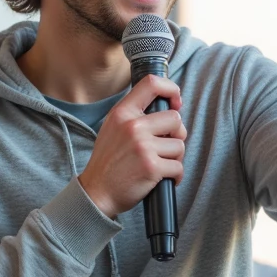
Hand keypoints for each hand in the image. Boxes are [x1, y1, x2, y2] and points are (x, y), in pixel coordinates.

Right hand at [78, 74, 186, 218]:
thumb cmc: (109, 162)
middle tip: (165, 147)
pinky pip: (178, 167)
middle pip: (175, 118)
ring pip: (179, 145)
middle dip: (176, 135)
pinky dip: (175, 176)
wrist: (97, 193)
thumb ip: (134, 115)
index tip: (176, 103)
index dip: (171, 90)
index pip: (152, 84)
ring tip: (160, 165)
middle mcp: (133, 126)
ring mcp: (143, 147)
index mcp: (122, 113)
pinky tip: (163, 178)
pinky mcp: (152, 167)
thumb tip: (168, 108)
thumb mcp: (113, 128)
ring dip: (174, 158)